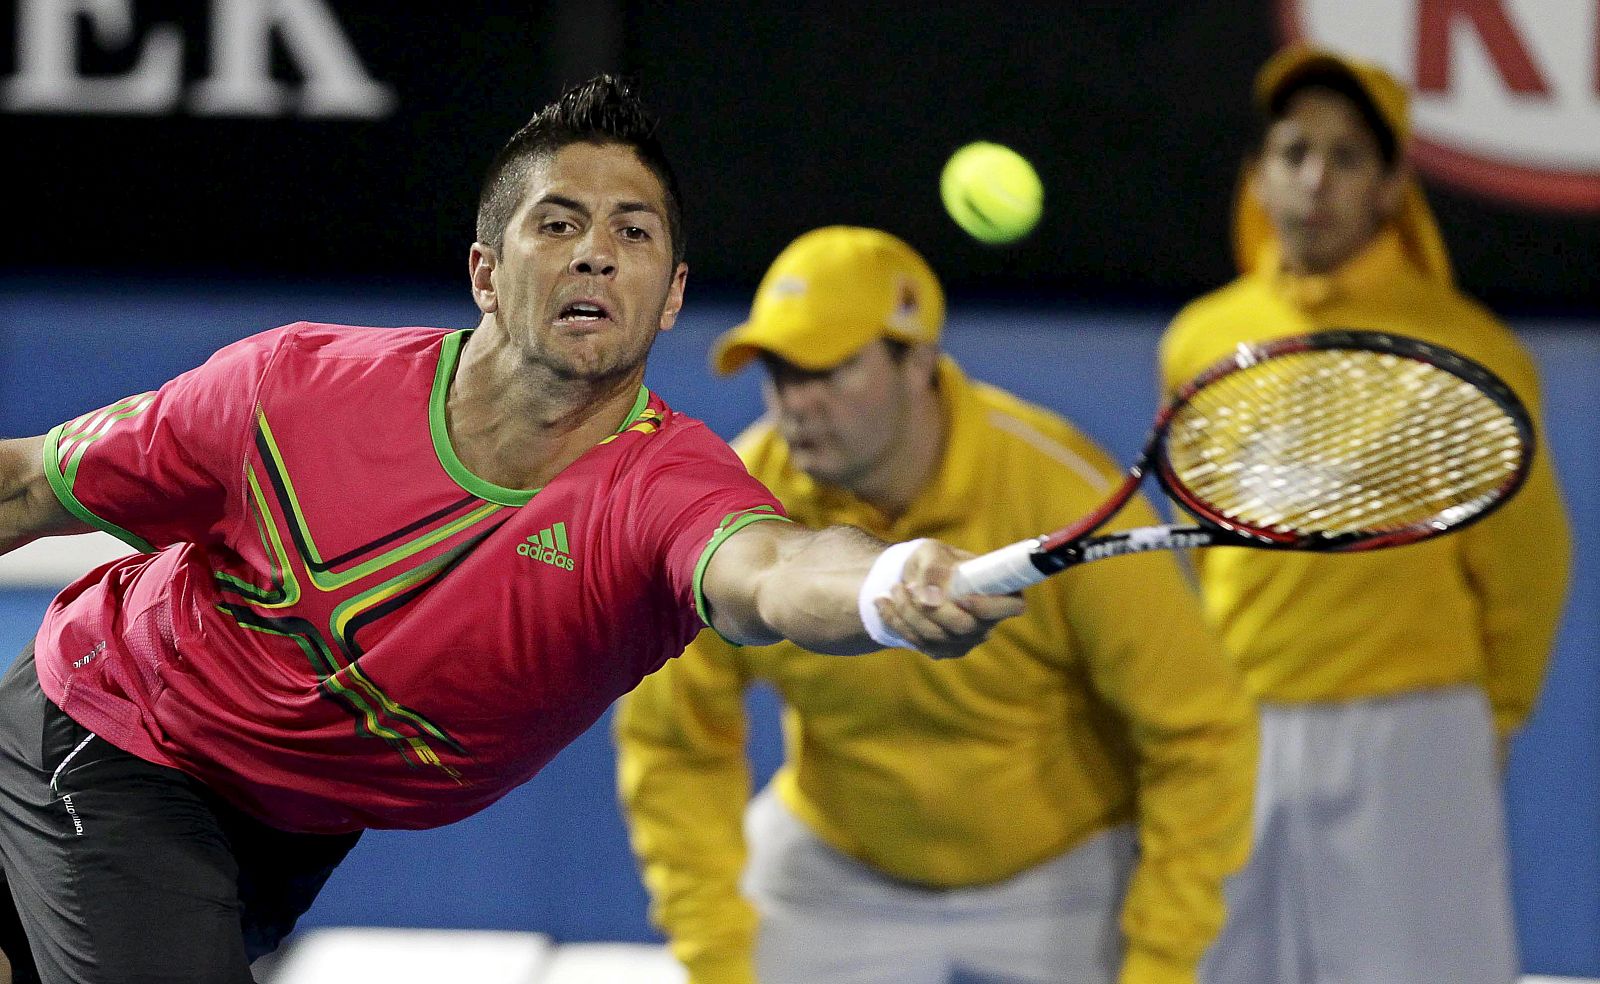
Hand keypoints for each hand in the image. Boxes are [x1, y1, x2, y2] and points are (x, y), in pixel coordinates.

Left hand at [874, 540, 1024, 658]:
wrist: (914, 578)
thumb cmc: (932, 561)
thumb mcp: (931, 552)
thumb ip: (933, 569)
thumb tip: (930, 599)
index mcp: (999, 592)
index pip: (1013, 606)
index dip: (991, 606)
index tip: (963, 596)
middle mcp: (987, 622)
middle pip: (964, 627)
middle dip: (932, 608)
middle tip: (907, 585)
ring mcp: (965, 641)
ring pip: (936, 636)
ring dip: (907, 612)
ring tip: (893, 588)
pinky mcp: (942, 650)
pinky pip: (918, 642)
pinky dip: (896, 621)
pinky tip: (883, 602)